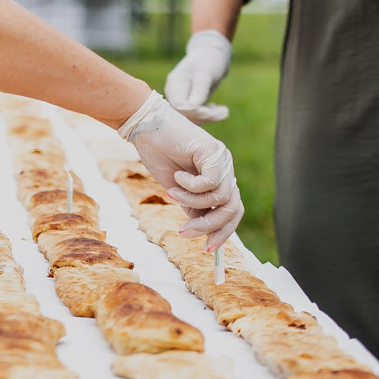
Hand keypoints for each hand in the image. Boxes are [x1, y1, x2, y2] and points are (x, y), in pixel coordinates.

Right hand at [118, 91, 242, 249]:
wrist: (145, 128)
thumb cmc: (158, 155)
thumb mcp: (177, 191)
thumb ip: (192, 208)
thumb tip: (202, 233)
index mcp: (218, 178)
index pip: (232, 211)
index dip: (223, 232)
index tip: (206, 249)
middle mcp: (225, 168)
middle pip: (232, 208)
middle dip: (210, 226)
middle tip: (184, 232)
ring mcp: (222, 159)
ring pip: (220, 197)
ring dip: (192, 202)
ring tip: (171, 193)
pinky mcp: (214, 151)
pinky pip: (211, 182)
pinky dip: (191, 187)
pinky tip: (177, 177)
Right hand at [164, 30, 231, 122]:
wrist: (209, 55)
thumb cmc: (208, 61)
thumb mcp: (206, 72)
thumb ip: (200, 89)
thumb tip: (194, 107)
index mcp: (175, 84)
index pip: (179, 106)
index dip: (195, 112)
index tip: (213, 112)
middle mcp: (174, 94)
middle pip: (185, 114)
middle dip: (205, 116)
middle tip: (225, 112)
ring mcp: (179, 99)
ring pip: (191, 117)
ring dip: (209, 117)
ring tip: (225, 111)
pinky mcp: (187, 103)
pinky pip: (195, 115)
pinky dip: (208, 115)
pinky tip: (218, 109)